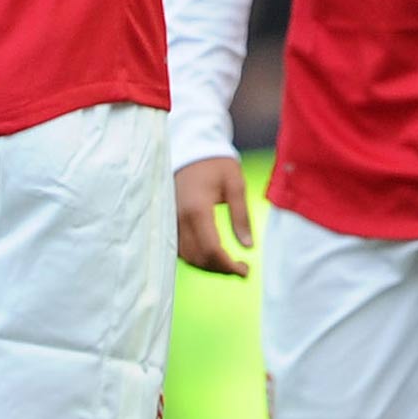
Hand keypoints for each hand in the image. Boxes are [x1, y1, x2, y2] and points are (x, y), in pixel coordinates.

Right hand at [175, 156, 253, 276]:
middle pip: (198, 258)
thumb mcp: (235, 184)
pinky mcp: (169, 222)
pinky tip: (213, 256)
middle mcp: (179, 219)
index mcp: (197, 210)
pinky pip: (180, 249)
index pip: (211, 250)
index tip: (246, 270)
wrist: (191, 148)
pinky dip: (197, 258)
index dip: (228, 266)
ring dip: (208, 266)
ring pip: (187, 257)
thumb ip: (241, 216)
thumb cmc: (216, 164)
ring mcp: (171, 222)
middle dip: (221, 269)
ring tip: (230, 264)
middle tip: (242, 269)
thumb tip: (249, 246)